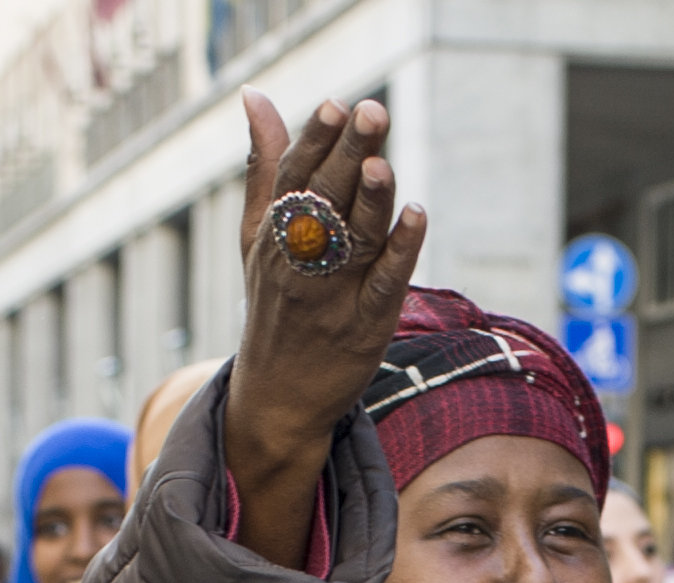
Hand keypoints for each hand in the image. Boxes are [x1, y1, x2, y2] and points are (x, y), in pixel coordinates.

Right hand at [226, 94, 426, 568]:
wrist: (277, 396)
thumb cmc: (273, 302)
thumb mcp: (258, 236)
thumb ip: (266, 166)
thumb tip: (256, 96)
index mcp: (274, 233)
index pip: (295, 178)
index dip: (316, 142)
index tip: (335, 105)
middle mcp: (300, 260)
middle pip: (326, 201)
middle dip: (348, 156)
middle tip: (372, 113)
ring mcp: (333, 294)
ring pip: (356, 239)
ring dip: (372, 200)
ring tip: (383, 163)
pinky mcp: (365, 324)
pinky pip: (384, 283)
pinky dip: (402, 250)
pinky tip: (417, 216)